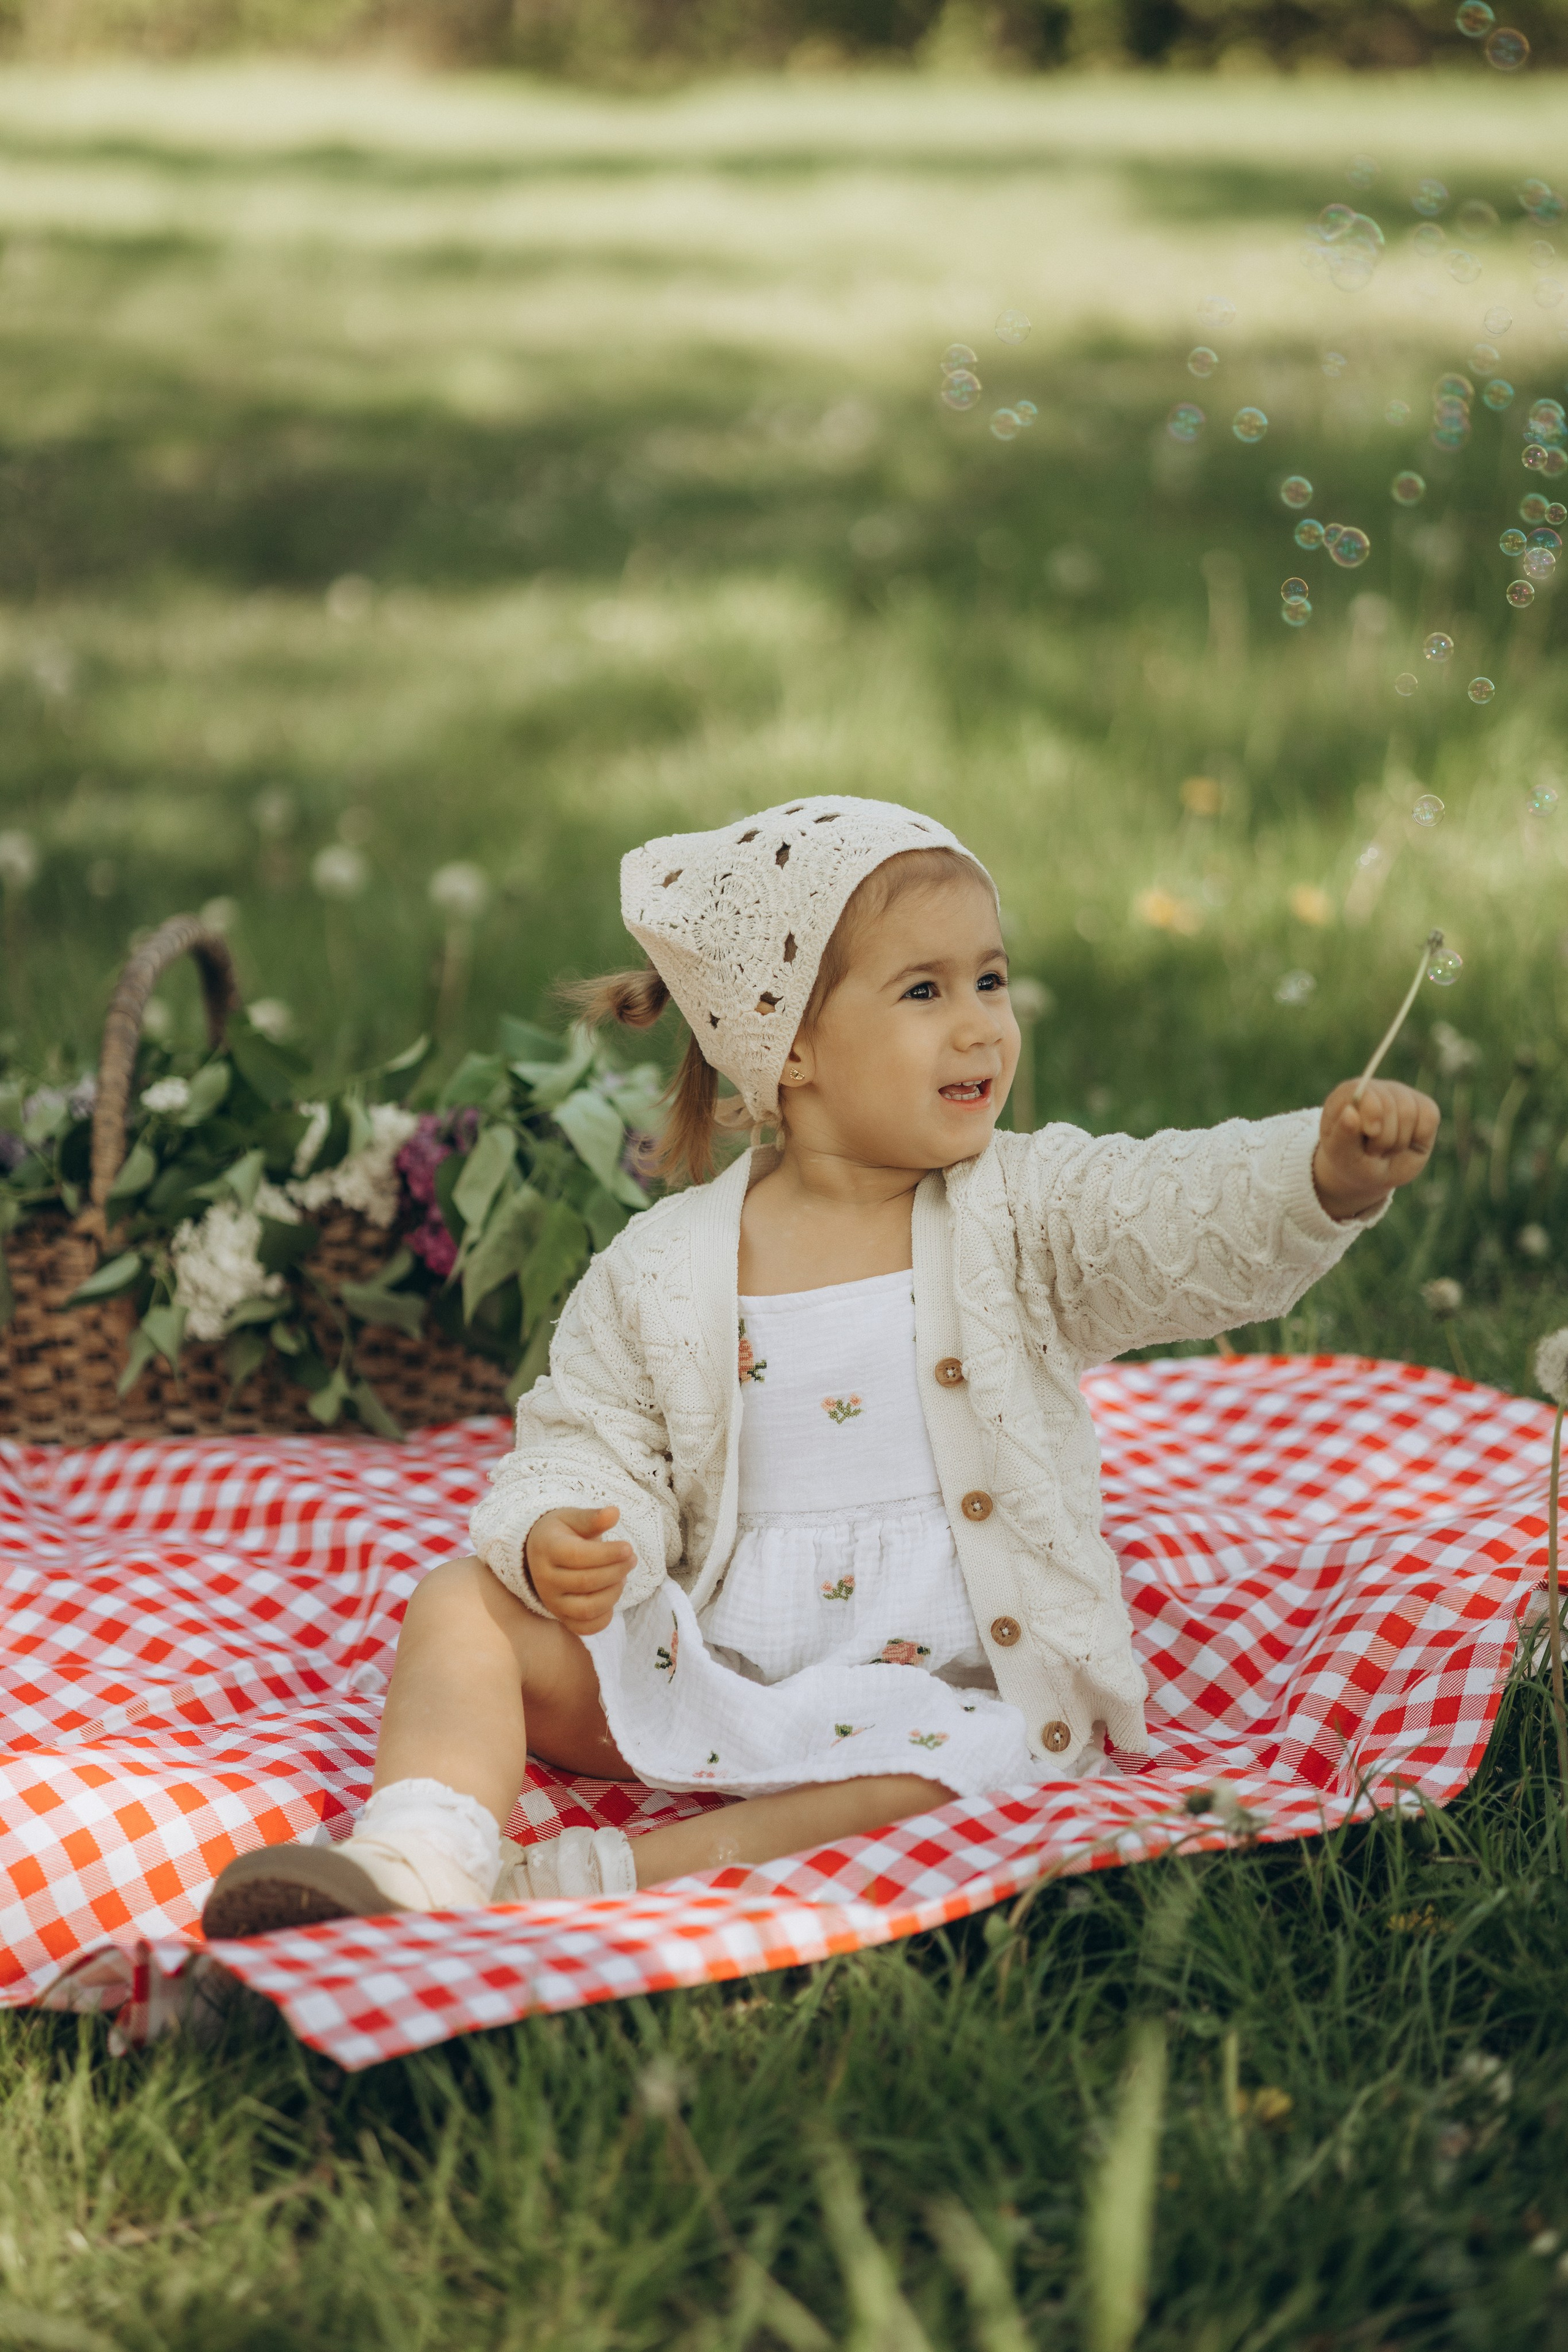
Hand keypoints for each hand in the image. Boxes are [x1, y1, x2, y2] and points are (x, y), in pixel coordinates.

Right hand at [524, 1505, 634, 1634]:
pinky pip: (584, 1628)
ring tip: (622, 1577)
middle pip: (586, 1582)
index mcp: (547, 1549)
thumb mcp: (573, 1518)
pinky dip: (604, 1618)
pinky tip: (612, 1595)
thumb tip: (614, 1513)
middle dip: (616, 1571)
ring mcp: (552, 1601)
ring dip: (613, 1593)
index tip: (628, 1548)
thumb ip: (593, 1518)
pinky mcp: (561, 1617)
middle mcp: (545, 1579)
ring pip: (587, 1608)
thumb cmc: (562, 1533)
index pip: (578, 1556)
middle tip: (632, 1559)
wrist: (540, 1552)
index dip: (607, 1554)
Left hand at [1313, 1079, 1439, 1221]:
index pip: (1366, 1091)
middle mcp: (1376, 1089)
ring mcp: (1401, 1096)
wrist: (1372, 1176)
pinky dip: (1419, 1138)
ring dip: (1398, 1142)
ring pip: (1410, 1112)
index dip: (1372, 1113)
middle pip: (1390, 1105)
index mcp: (1347, 1094)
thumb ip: (1343, 1135)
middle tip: (1372, 1151)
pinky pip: (1430, 1117)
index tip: (1370, 1132)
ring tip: (1385, 1150)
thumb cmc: (1352, 1163)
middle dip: (1383, 1138)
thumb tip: (1350, 1112)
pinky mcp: (1423, 1107)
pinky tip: (1405, 1144)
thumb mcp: (1342, 1156)